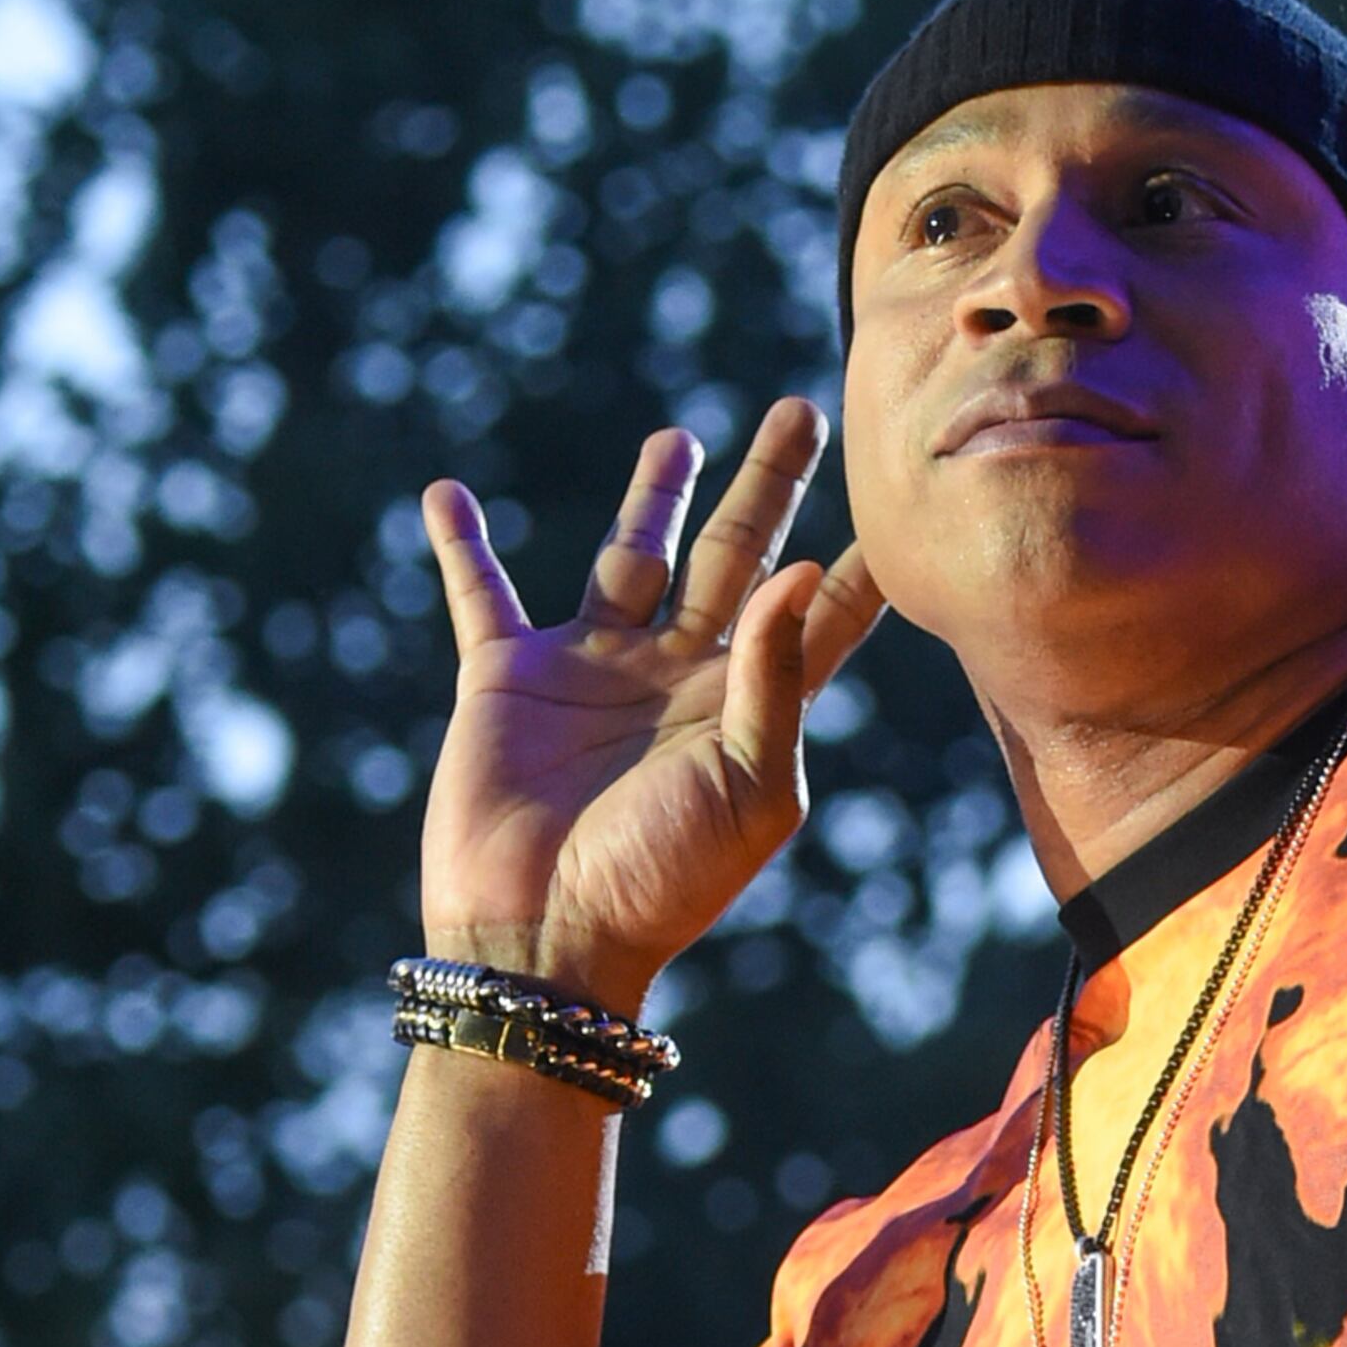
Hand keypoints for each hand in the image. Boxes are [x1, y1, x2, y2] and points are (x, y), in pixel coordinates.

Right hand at [414, 396, 882, 1015]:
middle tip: (799, 410)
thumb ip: (776, 679)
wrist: (547, 937)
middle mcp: (676, 679)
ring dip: (652, 495)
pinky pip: (480, 592)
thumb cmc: (663, 879)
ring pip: (629, 556)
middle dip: (769, 486)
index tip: (900, 504)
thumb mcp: (749, 787)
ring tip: (679, 437)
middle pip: (733, 556)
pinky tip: (447, 494)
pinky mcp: (508, 677)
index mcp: (746, 709)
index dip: (857, 568)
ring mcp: (593, 672)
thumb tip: (802, 569)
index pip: (817, 621)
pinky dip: (460, 543)